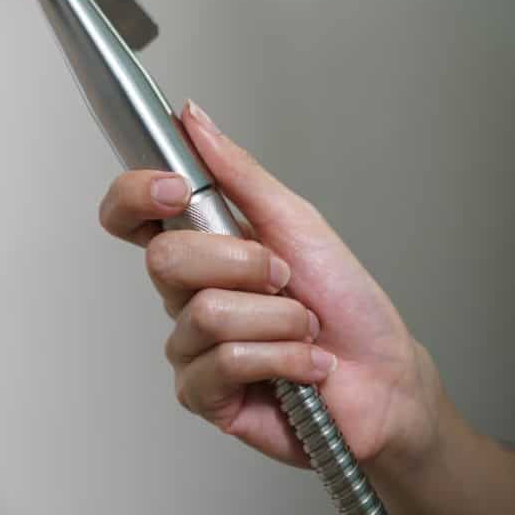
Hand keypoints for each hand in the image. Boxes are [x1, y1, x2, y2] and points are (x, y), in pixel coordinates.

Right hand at [98, 100, 442, 470]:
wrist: (385, 377)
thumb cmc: (346, 303)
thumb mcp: (297, 221)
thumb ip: (238, 172)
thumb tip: (193, 120)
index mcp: (199, 246)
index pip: (129, 215)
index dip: (136, 195)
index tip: (177, 188)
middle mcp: (185, 294)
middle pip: (165, 260)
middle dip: (244, 264)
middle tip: (282, 278)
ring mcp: (189, 345)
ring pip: (206, 313)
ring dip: (278, 320)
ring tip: (302, 330)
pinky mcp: (202, 394)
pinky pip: (224, 362)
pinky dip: (281, 358)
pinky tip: (300, 367)